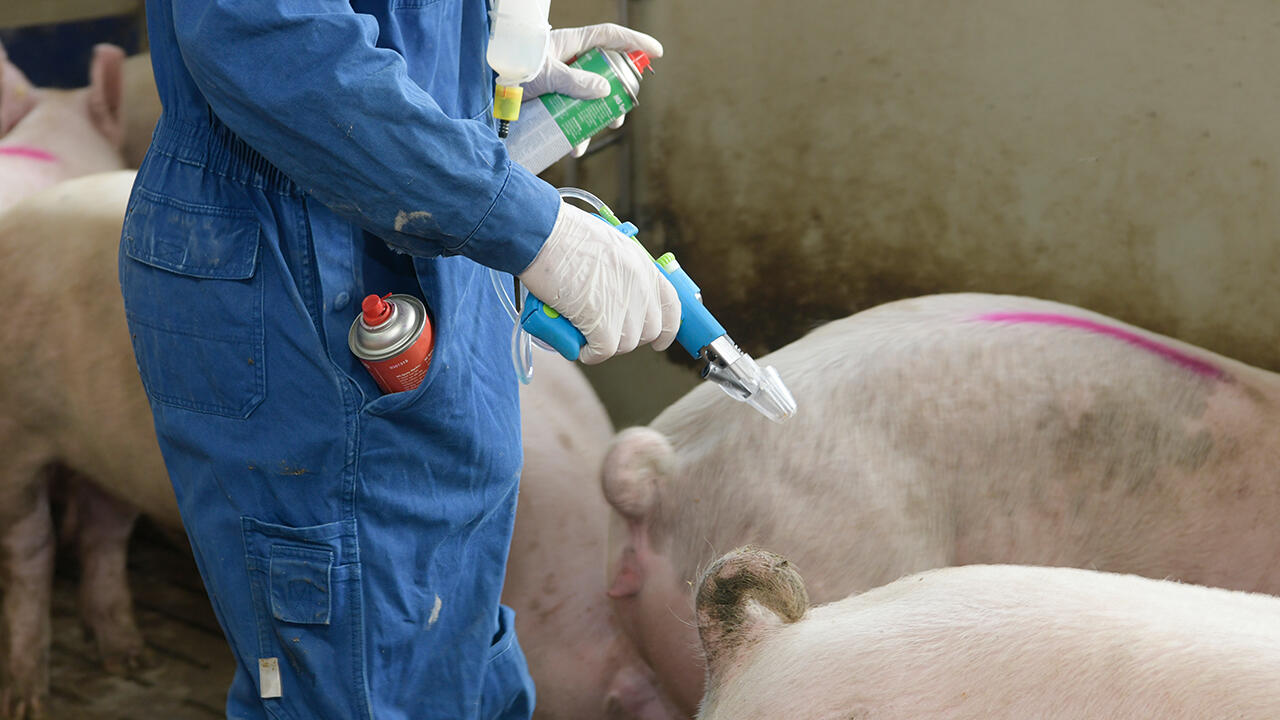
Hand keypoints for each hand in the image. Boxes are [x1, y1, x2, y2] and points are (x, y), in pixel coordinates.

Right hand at [518, 201, 679, 364]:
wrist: (541, 234)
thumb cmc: (561, 235)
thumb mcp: (606, 246)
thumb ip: (618, 271)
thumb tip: (611, 295)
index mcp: (643, 265)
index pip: (671, 305)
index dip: (668, 329)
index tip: (661, 341)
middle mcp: (641, 285)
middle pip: (649, 330)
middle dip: (627, 337)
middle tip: (603, 332)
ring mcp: (624, 304)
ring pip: (625, 343)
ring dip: (605, 344)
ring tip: (581, 330)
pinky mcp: (603, 322)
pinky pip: (603, 352)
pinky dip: (589, 353)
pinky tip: (577, 344)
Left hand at [523, 23, 661, 156]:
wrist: (482, 85)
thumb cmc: (514, 67)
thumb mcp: (546, 73)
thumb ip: (574, 81)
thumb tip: (604, 90)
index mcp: (573, 45)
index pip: (611, 38)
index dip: (635, 42)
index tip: (657, 53)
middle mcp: (571, 63)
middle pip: (606, 74)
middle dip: (617, 95)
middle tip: (621, 112)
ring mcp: (562, 83)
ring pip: (591, 99)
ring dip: (597, 118)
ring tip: (598, 131)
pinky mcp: (552, 101)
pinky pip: (571, 115)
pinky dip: (575, 131)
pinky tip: (574, 146)